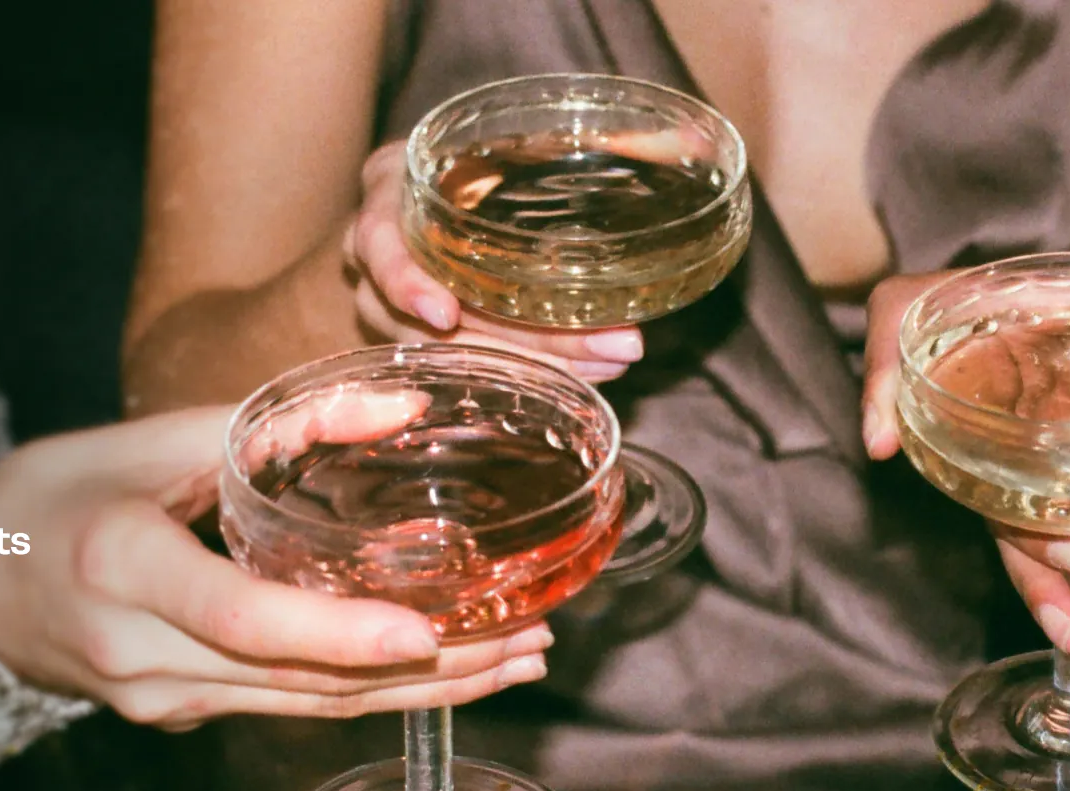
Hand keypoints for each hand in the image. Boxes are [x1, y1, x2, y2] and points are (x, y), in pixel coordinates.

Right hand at [0, 407, 550, 730]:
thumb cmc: (53, 495)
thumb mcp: (147, 438)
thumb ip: (272, 425)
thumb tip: (400, 406)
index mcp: (122, 568)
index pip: (240, 617)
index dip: (335, 634)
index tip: (426, 632)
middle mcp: (142, 655)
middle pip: (300, 682)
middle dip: (427, 671)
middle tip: (529, 643)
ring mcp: (161, 700)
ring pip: (308, 709)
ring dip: (419, 692)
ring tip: (515, 660)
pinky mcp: (180, 716)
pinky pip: (288, 709)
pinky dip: (369, 691)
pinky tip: (443, 672)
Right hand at [341, 141, 645, 380]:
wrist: (447, 190)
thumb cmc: (478, 160)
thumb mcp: (514, 139)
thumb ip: (589, 143)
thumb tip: (692, 136)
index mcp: (389, 198)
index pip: (378, 246)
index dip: (406, 282)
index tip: (446, 313)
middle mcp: (380, 261)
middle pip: (433, 320)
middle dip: (523, 340)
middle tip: (607, 348)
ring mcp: (397, 310)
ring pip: (457, 355)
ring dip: (538, 364)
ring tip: (610, 363)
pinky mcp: (431, 342)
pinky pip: (474, 368)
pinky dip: (533, 371)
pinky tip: (589, 375)